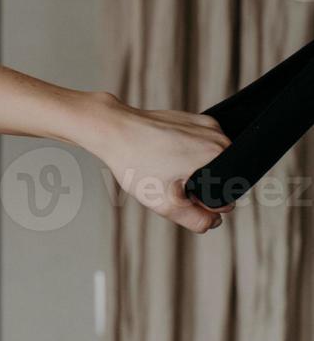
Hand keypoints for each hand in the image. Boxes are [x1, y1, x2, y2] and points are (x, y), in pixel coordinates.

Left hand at [80, 92, 235, 233]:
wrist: (113, 130)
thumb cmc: (136, 163)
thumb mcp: (166, 204)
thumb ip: (197, 220)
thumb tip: (214, 221)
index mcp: (219, 155)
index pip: (227, 197)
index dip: (202, 204)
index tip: (177, 192)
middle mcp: (219, 137)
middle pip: (220, 179)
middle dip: (198, 187)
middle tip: (168, 180)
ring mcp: (207, 125)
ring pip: (210, 164)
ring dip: (193, 172)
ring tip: (165, 166)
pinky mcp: (194, 119)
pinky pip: (200, 148)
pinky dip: (186, 156)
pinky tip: (164, 154)